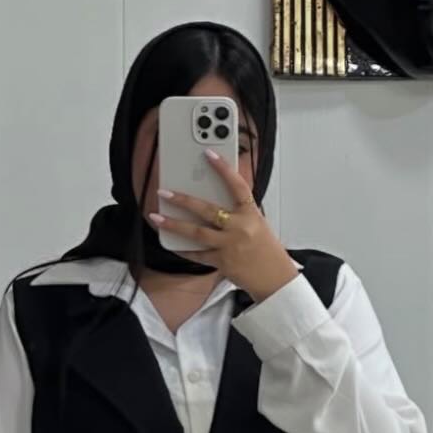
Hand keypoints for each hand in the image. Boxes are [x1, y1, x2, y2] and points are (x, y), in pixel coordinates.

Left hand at [148, 151, 298, 302]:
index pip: (237, 185)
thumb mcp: (258, 224)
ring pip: (196, 232)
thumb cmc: (267, 251)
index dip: (223, 169)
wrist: (274, 278)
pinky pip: (198, 254)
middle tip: (165, 192)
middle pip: (207, 210)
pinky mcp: (222, 262)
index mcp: (251, 214)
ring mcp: (229, 245)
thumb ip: (239, 212)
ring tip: (157, 217)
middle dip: (183, 200)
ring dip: (174, 224)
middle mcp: (239, 227)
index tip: (209, 154)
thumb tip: (215, 200)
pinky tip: (172, 243)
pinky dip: (184, 249)